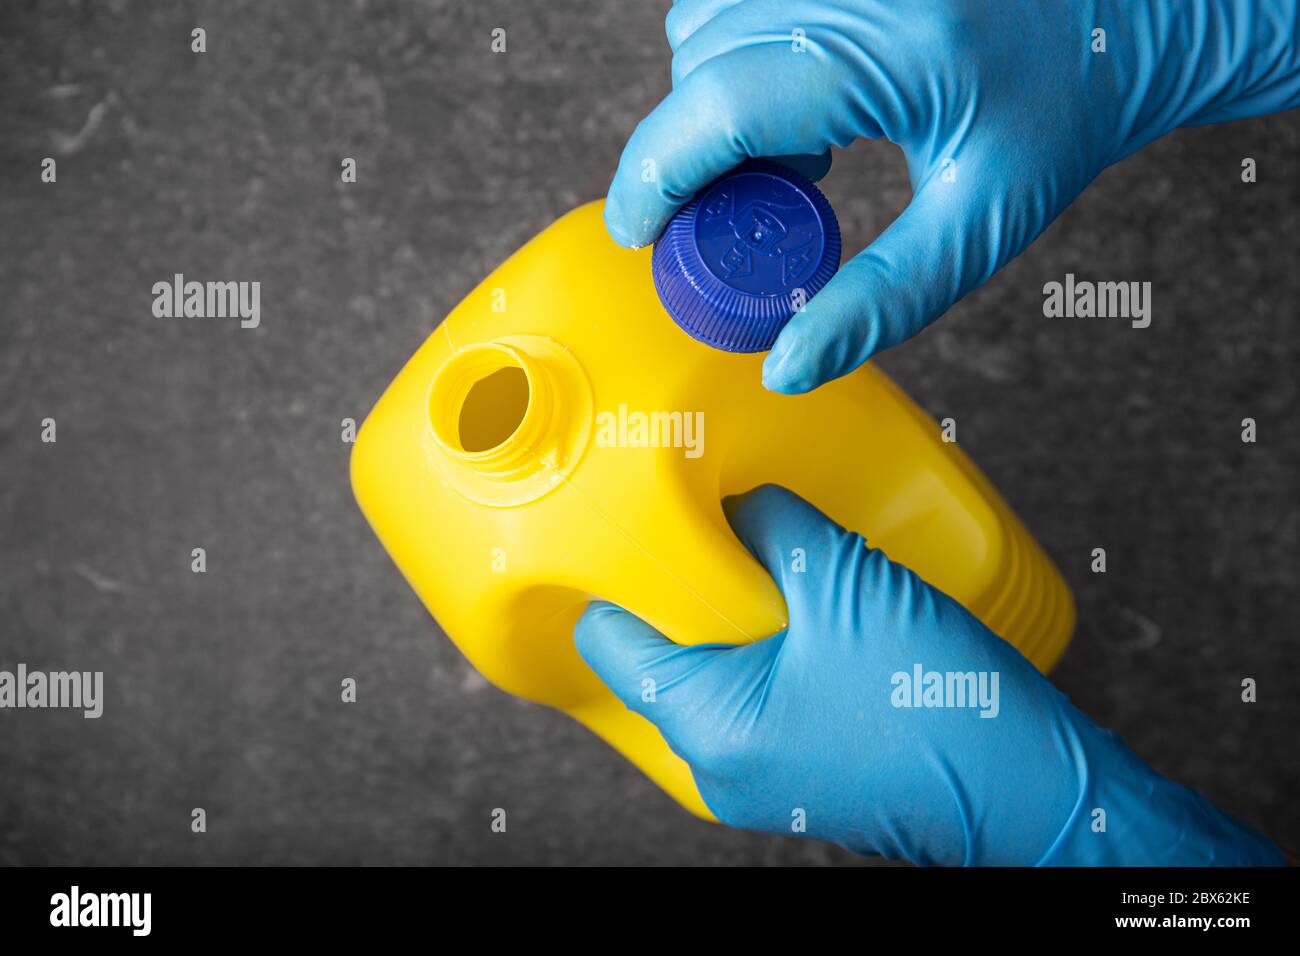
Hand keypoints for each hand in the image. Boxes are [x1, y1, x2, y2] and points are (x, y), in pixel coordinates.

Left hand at [575, 485, 1283, 864]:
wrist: (1035, 791)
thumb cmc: (940, 707)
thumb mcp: (846, 585)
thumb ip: (774, 527)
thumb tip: (738, 498)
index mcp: (707, 724)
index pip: (608, 641)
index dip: (616, 575)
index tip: (635, 526)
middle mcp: (717, 765)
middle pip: (660, 655)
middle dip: (685, 589)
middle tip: (714, 529)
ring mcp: (759, 776)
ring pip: (712, 673)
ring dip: (735, 615)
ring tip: (772, 561)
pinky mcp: (800, 771)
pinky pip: (756, 696)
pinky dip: (768, 649)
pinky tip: (809, 608)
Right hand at [606, 0, 1299, 391]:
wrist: (1122, 13)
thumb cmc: (1066, 113)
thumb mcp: (982, 222)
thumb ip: (883, 299)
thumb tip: (787, 365)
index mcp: (893, 49)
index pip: (715, 106)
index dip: (651, 176)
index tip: (635, 234)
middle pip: (698, 68)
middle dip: (693, 154)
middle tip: (755, 217)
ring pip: (703, 24)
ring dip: (713, 102)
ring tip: (799, 156)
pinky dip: (737, 56)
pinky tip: (806, 103)